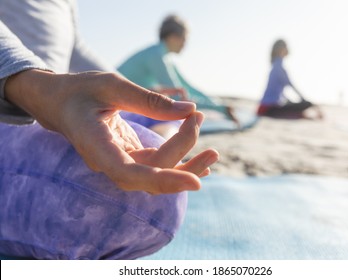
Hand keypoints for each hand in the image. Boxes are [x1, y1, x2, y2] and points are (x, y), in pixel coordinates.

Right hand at [5, 70, 218, 193]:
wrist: (59, 102)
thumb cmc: (79, 90)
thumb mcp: (112, 85)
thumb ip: (149, 100)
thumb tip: (190, 109)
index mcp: (96, 146)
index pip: (130, 173)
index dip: (162, 181)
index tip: (195, 182)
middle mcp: (108, 162)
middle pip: (149, 178)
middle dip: (184, 167)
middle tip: (211, 146)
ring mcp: (118, 162)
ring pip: (155, 175)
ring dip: (185, 166)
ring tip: (213, 153)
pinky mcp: (127, 157)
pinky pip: (155, 167)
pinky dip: (177, 163)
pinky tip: (199, 160)